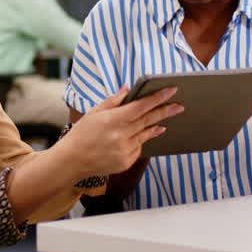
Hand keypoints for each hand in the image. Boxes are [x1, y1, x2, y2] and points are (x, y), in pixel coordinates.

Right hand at [55, 86, 182, 179]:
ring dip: (157, 125)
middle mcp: (121, 136)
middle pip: (148, 120)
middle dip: (165, 111)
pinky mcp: (126, 162)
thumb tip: (128, 89)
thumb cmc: (82, 133)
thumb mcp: (94, 112)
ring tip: (166, 119)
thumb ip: (113, 101)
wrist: (72, 161)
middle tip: (179, 105)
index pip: (141, 106)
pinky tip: (144, 134)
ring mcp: (125, 150)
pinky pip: (139, 147)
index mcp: (112, 120)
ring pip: (146, 135)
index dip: (157, 98)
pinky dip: (142, 139)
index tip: (171, 90)